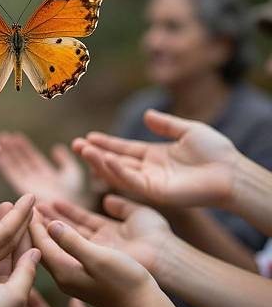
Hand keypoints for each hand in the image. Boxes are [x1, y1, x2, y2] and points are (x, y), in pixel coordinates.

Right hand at [0, 132, 85, 204]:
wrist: (69, 210)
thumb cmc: (75, 196)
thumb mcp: (72, 173)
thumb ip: (64, 161)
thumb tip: (56, 148)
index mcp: (47, 176)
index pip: (33, 159)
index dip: (25, 148)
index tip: (16, 136)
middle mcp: (35, 180)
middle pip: (21, 162)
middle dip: (12, 149)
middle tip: (2, 135)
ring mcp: (28, 185)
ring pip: (15, 166)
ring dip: (7, 154)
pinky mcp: (22, 189)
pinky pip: (12, 174)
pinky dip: (5, 164)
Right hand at [0, 202, 39, 306]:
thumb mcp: (15, 297)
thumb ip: (26, 272)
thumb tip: (38, 249)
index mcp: (16, 285)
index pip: (24, 250)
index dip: (25, 228)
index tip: (26, 207)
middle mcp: (0, 282)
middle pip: (4, 246)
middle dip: (6, 224)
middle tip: (5, 201)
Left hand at [30, 214, 156, 306]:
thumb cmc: (125, 282)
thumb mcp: (98, 258)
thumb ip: (72, 242)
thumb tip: (51, 225)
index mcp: (64, 273)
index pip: (40, 244)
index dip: (33, 224)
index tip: (24, 206)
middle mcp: (64, 277)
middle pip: (42, 247)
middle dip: (34, 227)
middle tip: (25, 208)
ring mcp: (74, 278)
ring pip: (53, 249)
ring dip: (46, 230)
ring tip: (39, 213)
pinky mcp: (84, 277)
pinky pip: (64, 252)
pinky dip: (59, 238)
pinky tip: (60, 230)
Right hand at [73, 109, 238, 207]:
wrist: (231, 171)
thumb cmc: (215, 151)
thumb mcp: (188, 130)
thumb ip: (166, 123)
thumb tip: (146, 115)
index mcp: (154, 156)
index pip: (124, 149)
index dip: (106, 144)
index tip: (88, 137)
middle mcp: (148, 170)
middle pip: (115, 161)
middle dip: (95, 153)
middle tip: (75, 144)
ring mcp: (150, 182)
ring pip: (118, 171)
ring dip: (99, 161)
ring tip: (82, 149)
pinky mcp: (154, 192)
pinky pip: (130, 180)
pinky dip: (116, 170)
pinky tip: (104, 159)